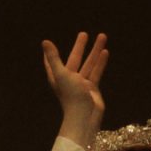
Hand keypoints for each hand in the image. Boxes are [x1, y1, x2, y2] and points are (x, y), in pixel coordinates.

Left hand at [41, 30, 108, 145]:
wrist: (85, 116)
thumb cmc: (71, 96)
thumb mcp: (61, 74)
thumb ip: (53, 58)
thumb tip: (44, 41)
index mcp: (57, 76)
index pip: (51, 63)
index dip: (50, 54)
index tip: (48, 45)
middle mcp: (69, 79)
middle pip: (74, 59)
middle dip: (79, 47)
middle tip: (84, 34)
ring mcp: (81, 83)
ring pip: (89, 63)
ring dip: (95, 51)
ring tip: (102, 36)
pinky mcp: (92, 88)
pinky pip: (97, 71)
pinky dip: (100, 62)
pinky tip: (105, 52)